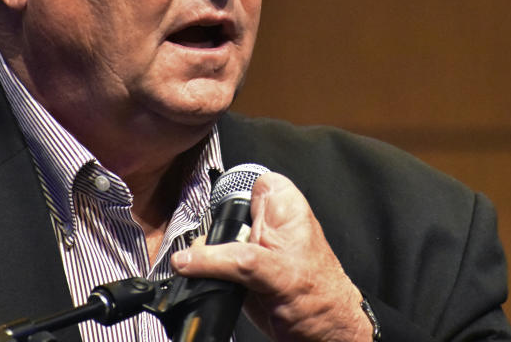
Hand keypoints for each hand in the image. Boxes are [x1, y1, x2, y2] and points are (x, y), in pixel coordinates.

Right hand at [170, 172, 372, 341]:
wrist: (322, 336)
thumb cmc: (320, 299)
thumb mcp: (272, 270)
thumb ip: (232, 259)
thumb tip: (188, 259)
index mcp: (284, 208)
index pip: (248, 184)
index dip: (235, 200)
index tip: (227, 223)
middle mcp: (266, 226)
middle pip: (223, 216)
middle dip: (213, 237)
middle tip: (217, 255)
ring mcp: (252, 251)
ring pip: (213, 243)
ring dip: (206, 261)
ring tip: (224, 277)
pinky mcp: (241, 276)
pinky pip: (212, 269)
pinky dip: (206, 278)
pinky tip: (218, 287)